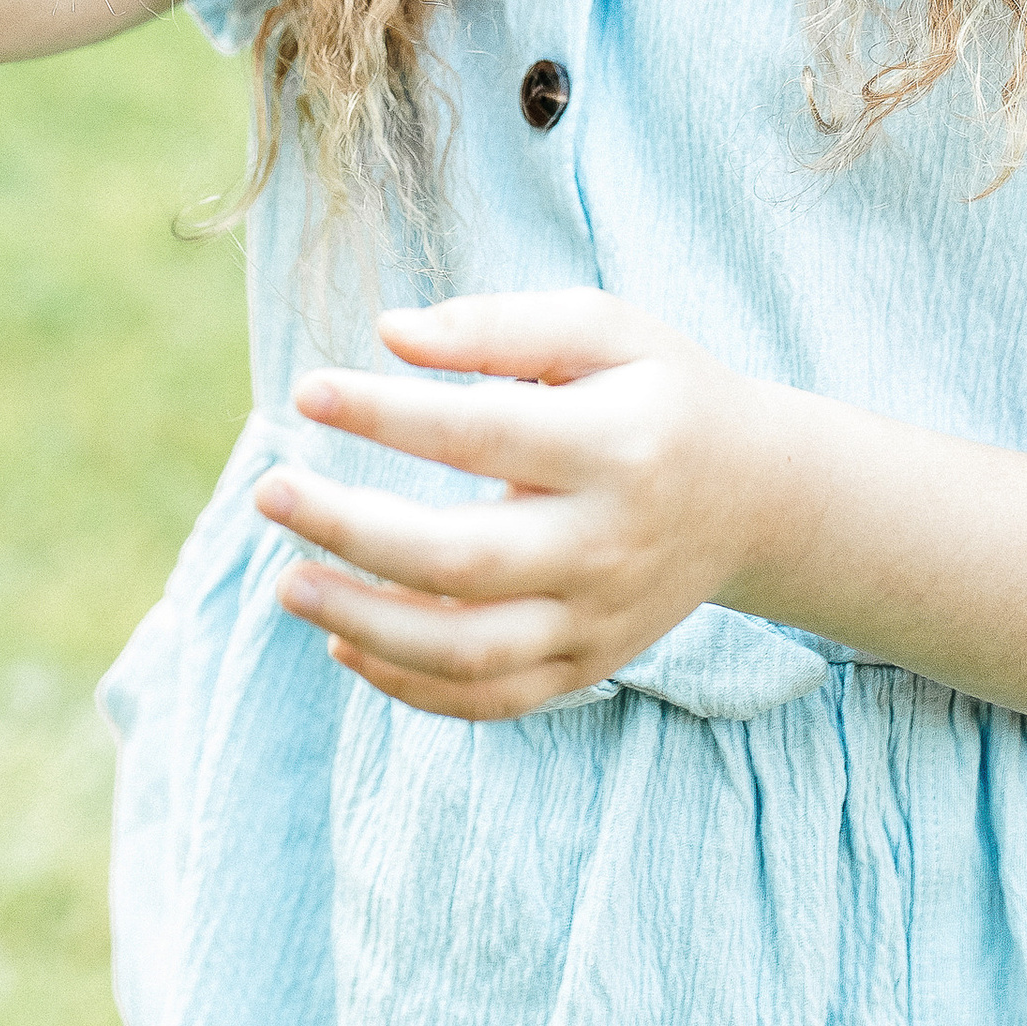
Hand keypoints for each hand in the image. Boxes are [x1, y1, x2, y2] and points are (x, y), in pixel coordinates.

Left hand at [252, 291, 776, 719]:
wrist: (757, 497)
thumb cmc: (661, 392)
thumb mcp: (605, 328)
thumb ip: (501, 325)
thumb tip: (389, 333)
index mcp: (617, 446)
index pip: (482, 434)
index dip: (387, 414)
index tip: (307, 391)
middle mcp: (608, 543)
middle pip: (462, 560)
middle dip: (352, 531)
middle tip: (270, 492)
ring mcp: (599, 619)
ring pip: (469, 652)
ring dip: (365, 623)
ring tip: (288, 581)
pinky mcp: (589, 666)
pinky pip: (490, 700)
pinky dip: (409, 686)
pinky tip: (345, 641)